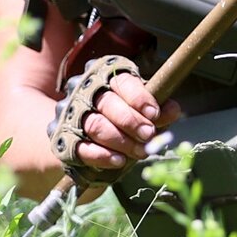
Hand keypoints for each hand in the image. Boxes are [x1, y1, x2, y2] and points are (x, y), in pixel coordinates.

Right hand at [48, 55, 179, 186]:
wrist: (83, 133)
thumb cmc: (119, 115)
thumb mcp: (139, 107)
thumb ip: (156, 109)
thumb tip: (173, 110)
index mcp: (105, 76)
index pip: (121, 81)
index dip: (139, 97)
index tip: (154, 114)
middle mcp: (84, 90)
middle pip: (107, 102)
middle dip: (131, 121)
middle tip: (149, 135)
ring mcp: (71, 114)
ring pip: (95, 125)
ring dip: (121, 141)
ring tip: (140, 152)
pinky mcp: (63, 138)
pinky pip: (82, 147)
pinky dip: (102, 155)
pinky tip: (119, 160)